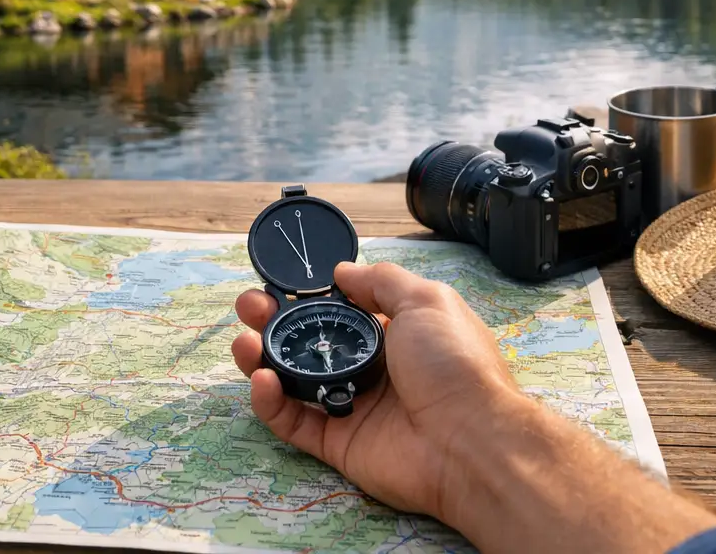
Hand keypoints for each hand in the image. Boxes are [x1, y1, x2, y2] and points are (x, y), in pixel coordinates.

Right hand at [232, 261, 715, 553]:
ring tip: (244, 341)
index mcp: (392, 331)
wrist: (471, 440)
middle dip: (273, 320)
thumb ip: (380, 282)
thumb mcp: (425, 300)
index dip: (305, 294)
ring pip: (292, 380)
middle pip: (307, 341)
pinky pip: (293, 422)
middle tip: (251, 307)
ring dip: (261, 357)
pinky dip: (269, 402)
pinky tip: (262, 379)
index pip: (336, 308)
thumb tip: (342, 272)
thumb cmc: (455, 365)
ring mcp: (350, 405)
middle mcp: (369, 366)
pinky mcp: (337, 442)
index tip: (278, 281)